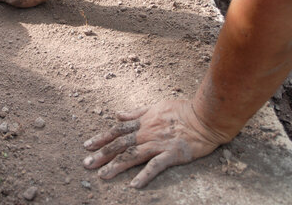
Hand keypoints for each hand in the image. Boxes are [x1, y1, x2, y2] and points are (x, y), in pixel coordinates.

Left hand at [83, 100, 228, 188]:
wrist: (205, 117)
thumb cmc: (183, 110)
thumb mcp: (156, 106)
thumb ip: (137, 112)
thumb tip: (118, 114)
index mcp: (143, 122)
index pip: (117, 130)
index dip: (101, 138)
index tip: (87, 146)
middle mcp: (146, 133)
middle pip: (120, 144)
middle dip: (102, 154)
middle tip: (86, 164)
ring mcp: (158, 143)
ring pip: (133, 155)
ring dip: (116, 166)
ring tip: (103, 176)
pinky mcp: (172, 154)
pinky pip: (155, 166)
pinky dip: (144, 175)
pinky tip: (134, 185)